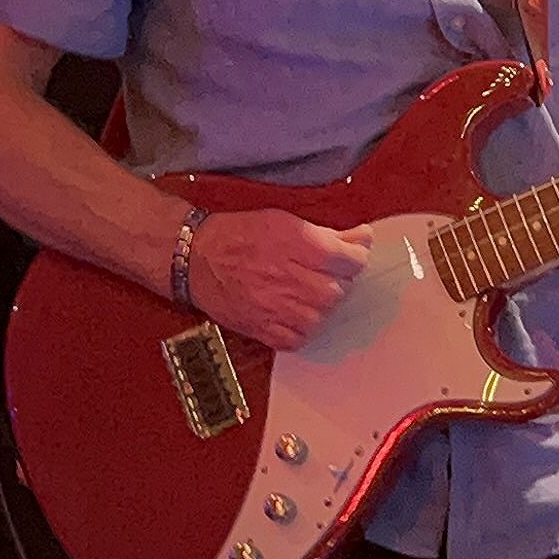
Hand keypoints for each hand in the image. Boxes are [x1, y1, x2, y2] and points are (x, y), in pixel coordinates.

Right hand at [186, 208, 373, 352]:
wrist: (196, 257)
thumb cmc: (239, 234)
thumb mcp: (285, 220)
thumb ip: (327, 232)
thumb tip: (361, 238)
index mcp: (301, 244)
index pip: (353, 260)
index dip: (355, 256)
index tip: (350, 254)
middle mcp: (292, 278)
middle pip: (341, 290)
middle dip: (337, 280)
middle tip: (321, 272)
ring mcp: (278, 307)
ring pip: (323, 315)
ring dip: (321, 304)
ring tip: (306, 291)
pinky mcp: (263, 329)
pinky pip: (300, 339)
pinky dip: (302, 328)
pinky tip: (294, 312)